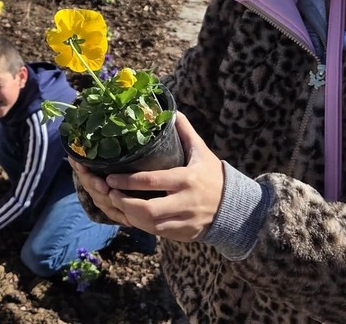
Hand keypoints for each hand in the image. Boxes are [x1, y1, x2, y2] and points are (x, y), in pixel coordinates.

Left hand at [80, 112, 223, 242]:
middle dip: (125, 203)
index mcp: (187, 179)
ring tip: (117, 204)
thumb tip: (174, 111)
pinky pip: (158, 233)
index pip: (152, 181)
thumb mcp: (202, 152)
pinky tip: (131, 216)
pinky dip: (142, 226)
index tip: (110, 178)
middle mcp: (186, 202)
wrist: (235, 206)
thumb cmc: (213, 175)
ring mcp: (186, 221)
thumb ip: (186, 133)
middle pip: (149, 209)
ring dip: (130, 216)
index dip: (128, 181)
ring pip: (151, 225)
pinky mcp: (185, 234)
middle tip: (110, 194)